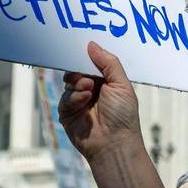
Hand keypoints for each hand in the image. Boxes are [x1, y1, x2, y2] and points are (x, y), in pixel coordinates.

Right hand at [59, 41, 141, 161]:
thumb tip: (92, 44)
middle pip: (78, 70)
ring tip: (89, 88)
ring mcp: (78, 101)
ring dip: (78, 82)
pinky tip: (84, 99)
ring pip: (69, 82)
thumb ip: (108, 62)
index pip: (92, 63)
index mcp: (106, 81)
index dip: (87, 56)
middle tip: (86, 72)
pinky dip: (73, 96)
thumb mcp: (121, 84)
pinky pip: (64, 97)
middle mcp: (91, 89)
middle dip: (80, 69)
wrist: (114, 143)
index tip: (82, 47)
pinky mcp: (67, 112)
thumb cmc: (123, 114)